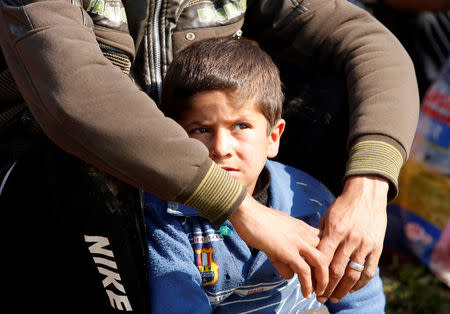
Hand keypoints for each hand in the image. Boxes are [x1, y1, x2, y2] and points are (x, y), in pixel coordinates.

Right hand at [229, 194, 327, 297]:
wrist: (248, 214)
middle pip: (326, 253)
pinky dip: (308, 285)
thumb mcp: (277, 234)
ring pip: (320, 263)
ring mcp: (298, 242)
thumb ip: (285, 253)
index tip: (320, 271)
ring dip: (322, 280)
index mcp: (302, 227)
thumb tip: (289, 273)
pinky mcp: (288, 252)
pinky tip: (306, 293)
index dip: (324, 258)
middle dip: (327, 270)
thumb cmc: (258, 221)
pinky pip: (304, 271)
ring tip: (318, 291)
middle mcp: (304, 233)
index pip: (323, 243)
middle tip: (322, 284)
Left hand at [315, 175, 387, 302]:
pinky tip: (352, 289)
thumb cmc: (343, 206)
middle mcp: (350, 239)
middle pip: (337, 270)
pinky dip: (360, 283)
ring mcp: (365, 244)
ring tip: (335, 298)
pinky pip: (369, 270)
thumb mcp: (327, 217)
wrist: (367, 194)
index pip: (323, 259)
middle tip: (320, 297)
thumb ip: (320, 236)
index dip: (316, 275)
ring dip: (343, 290)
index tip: (310, 285)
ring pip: (353, 274)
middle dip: (327, 287)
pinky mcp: (377, 247)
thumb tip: (310, 254)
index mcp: (335, 231)